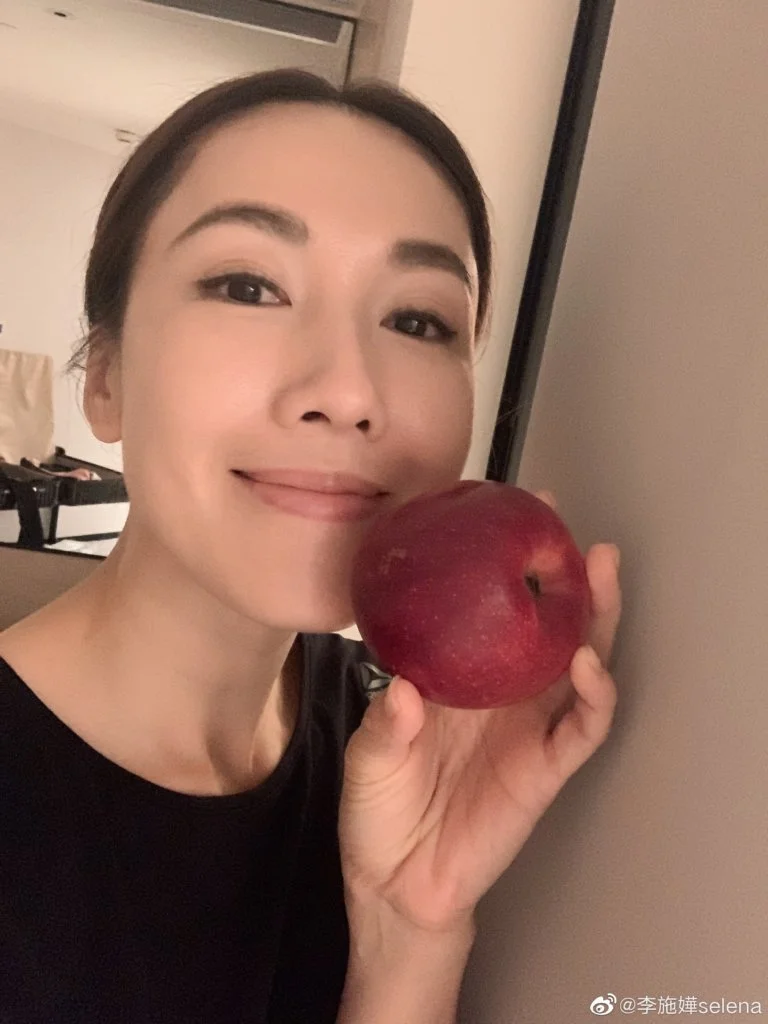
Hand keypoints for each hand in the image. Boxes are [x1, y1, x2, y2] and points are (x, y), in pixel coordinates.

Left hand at [339, 491, 620, 934]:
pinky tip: (586, 663)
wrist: (394, 881)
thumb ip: (384, 723)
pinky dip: (593, 695)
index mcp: (462, 676)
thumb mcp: (368, 754)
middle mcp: (503, 693)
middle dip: (565, 575)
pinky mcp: (545, 768)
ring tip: (598, 573)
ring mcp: (529, 728)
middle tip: (570, 527)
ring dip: (595, 619)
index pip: (493, 610)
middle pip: (548, 625)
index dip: (504, 564)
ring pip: (579, 662)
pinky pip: (581, 727)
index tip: (507, 511)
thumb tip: (404, 687)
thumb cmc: (379, 806)